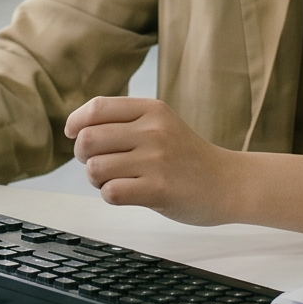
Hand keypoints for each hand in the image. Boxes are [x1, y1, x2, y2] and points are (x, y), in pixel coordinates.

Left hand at [65, 97, 242, 224]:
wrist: (229, 183)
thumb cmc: (187, 156)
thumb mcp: (162, 124)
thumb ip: (126, 121)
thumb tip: (77, 128)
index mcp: (152, 109)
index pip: (97, 107)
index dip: (76, 121)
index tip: (73, 134)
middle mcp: (153, 131)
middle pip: (88, 139)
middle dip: (84, 155)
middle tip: (99, 163)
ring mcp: (157, 160)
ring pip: (95, 168)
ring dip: (98, 179)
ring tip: (117, 180)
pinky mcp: (158, 189)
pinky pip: (111, 192)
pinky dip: (111, 195)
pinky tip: (128, 193)